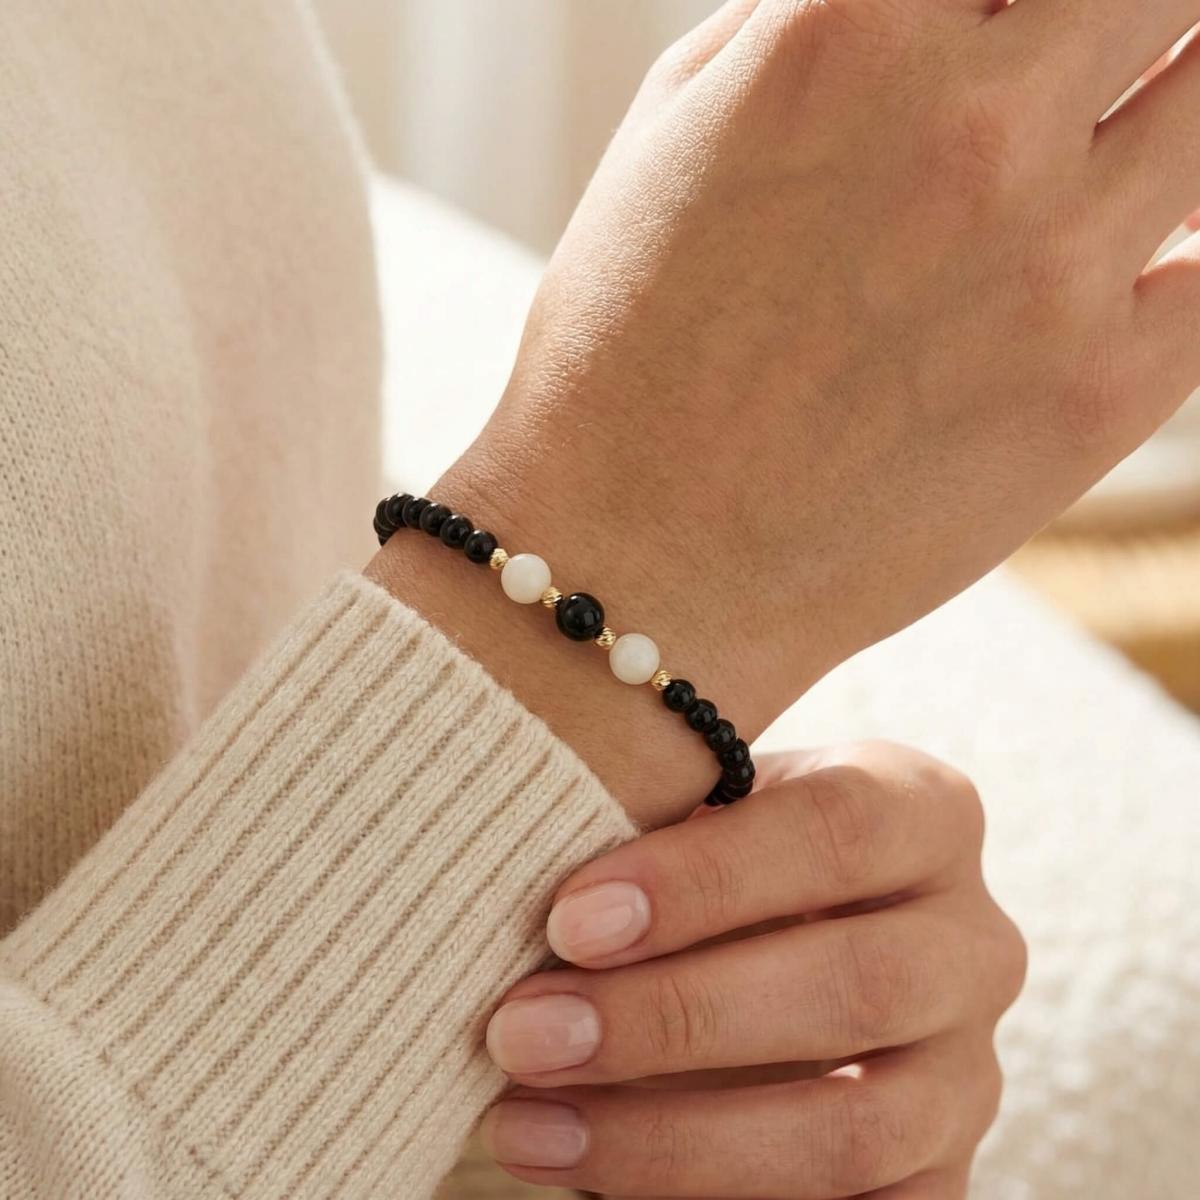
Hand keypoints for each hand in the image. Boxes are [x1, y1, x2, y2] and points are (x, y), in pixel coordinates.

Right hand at [371, 0, 1199, 822]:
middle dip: (1125, 21)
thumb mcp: (677, 127)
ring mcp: (1054, 262)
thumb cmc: (623, 351)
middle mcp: (971, 125)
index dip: (1028, 0)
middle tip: (1088, 68)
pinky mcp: (1101, 394)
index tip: (1022, 31)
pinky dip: (1180, 256)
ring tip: (1091, 163)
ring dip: (1165, 113)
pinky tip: (1113, 267)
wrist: (631, 559)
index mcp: (848, 30)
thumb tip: (936, 3)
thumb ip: (811, 16)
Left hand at [481, 742, 1025, 1197]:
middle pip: (856, 984)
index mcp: (924, 811)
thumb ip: (658, 829)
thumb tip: (541, 910)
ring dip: (671, 1141)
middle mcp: (972, 941)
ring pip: (852, 1130)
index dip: (703, 880)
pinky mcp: (941, 1174)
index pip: (838, 829)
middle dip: (673, 1019)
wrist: (783, 936)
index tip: (568, 921)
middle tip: (523, 1034)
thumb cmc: (715, 856)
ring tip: (526, 1127)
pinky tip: (592, 1180)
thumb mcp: (702, 812)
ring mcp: (968, 1072)